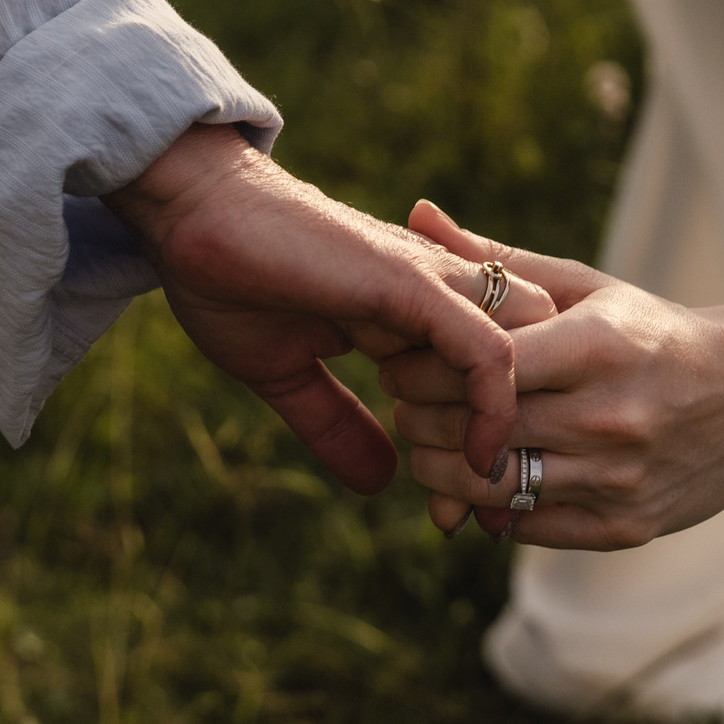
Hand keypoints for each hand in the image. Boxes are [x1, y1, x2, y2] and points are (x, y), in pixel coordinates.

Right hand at [104, 126, 554, 495]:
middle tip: (489, 515)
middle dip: (522, 440)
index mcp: (411, 308)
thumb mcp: (287, 370)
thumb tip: (381, 482)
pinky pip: (487, 348)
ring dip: (514, 428)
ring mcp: (429, 284)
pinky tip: (478, 455)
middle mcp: (436, 290)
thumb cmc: (227, 276)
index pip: (486, 375)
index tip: (465, 515)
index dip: (484, 446)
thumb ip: (335, 421)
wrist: (189, 208)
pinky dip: (493, 405)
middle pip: (533, 359)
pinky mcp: (411, 285)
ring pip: (528, 351)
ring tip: (483, 493)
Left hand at [380, 202, 723, 545]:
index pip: (481, 365)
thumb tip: (417, 213)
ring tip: (426, 444)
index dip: (422, 365)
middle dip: (418, 416)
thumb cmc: (650, 330)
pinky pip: (528, 528)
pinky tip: (472, 479)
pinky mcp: (627, 526)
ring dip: (439, 470)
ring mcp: (620, 477)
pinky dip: (487, 508)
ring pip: (493, 487)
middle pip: (478, 428)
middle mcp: (610, 416)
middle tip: (400, 402)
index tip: (396, 357)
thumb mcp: (583, 285)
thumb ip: (494, 261)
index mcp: (597, 346)